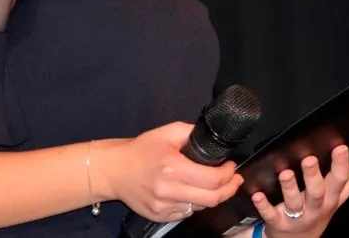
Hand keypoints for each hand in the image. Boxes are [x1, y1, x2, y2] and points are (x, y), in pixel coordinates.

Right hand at [98, 122, 243, 222]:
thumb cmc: (141, 149)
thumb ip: (191, 132)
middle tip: (234, 180)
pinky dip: (194, 204)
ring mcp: (164, 206)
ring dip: (212, 197)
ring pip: (201, 208)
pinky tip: (191, 192)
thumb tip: (212, 139)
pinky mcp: (159, 216)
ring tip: (213, 185)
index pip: (212, 179)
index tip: (231, 167)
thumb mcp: (166, 132)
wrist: (114, 170)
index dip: (228, 175)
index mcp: (172, 167)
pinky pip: (186, 213)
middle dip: (229, 189)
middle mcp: (169, 190)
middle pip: (212, 199)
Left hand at [253, 145, 348, 237]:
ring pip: (294, 202)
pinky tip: (257, 194)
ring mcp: (297, 216)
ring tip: (285, 172)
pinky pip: (270, 214)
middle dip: (313, 176)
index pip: (340, 181)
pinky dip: (264, 205)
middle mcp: (316, 207)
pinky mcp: (278, 222)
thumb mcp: (339, 195)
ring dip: (289, 187)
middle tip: (309, 159)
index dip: (341, 164)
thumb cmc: (320, 209)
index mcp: (331, 198)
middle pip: (317, 192)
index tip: (340, 146)